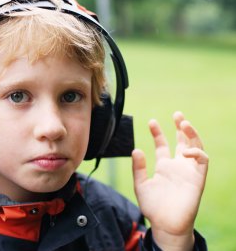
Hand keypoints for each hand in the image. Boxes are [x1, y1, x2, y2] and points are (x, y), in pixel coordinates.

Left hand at [132, 112, 207, 250]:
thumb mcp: (141, 184)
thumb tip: (135, 149)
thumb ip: (138, 168)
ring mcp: (188, 170)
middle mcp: (177, 166)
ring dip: (192, 134)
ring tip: (184, 122)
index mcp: (164, 166)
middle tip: (177, 114)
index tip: (151, 121)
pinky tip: (185, 150)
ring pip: (195, 146)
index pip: (163, 145)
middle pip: (182, 141)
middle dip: (181, 126)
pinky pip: (202, 160)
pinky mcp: (198, 178)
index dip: (158, 132)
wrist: (165, 224)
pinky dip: (197, 152)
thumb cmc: (153, 207)